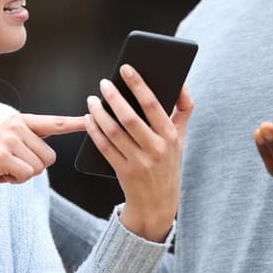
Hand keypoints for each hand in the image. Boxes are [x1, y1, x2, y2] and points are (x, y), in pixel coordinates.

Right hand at [0, 113, 85, 225]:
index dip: (74, 123)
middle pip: (50, 157)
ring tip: (3, 169)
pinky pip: (27, 175)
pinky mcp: (3, 154)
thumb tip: (50, 151)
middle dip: (32, 167)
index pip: (54, 123)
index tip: (91, 118)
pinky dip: (14, 181)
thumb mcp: (8, 145)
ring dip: (22, 175)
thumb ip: (29, 142)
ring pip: (40, 167)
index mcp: (19, 121)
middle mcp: (16, 125)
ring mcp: (9, 138)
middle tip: (9, 165)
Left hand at [84, 65, 193, 241]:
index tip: (125, 68)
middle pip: (129, 118)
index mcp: (170, 136)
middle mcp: (156, 149)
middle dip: (114, 97)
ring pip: (113, 132)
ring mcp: (139, 162)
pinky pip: (104, 147)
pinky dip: (94, 131)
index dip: (138, 84)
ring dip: (99, 113)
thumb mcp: (180, 137)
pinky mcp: (123, 172)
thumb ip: (183, 110)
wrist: (158, 203)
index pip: (153, 105)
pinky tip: (89, 119)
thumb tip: (181, 82)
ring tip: (93, 100)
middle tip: (103, 83)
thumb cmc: (168, 162)